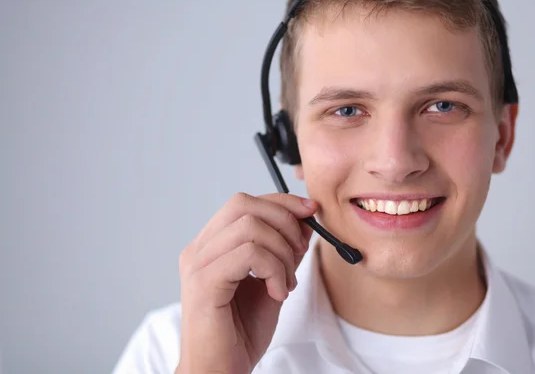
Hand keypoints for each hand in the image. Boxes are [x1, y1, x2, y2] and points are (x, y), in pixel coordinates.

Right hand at [175, 192, 317, 373]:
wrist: (220, 371)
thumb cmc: (240, 332)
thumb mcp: (272, 281)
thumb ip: (284, 251)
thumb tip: (305, 221)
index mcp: (212, 245)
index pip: (245, 203)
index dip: (282, 202)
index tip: (310, 212)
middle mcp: (200, 249)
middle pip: (244, 204)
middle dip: (284, 221)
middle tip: (300, 251)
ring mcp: (198, 264)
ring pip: (250, 226)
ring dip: (281, 252)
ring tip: (286, 282)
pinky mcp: (204, 282)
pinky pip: (249, 254)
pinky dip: (274, 269)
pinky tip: (276, 292)